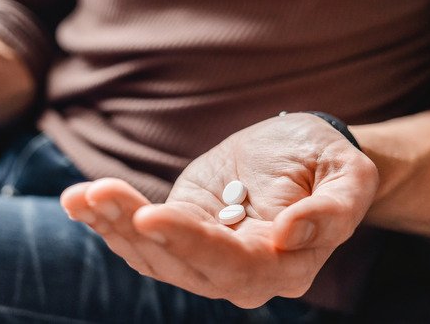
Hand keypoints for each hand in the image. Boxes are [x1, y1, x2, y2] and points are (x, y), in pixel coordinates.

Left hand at [61, 113, 377, 307]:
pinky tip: (79, 200)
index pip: (232, 265)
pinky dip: (108, 220)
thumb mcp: (350, 175)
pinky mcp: (181, 232)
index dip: (191, 242)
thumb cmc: (329, 162)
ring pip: (151, 255)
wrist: (302, 155)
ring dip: (112, 226)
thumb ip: (333, 210)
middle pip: (180, 264)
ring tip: (80, 196)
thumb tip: (288, 234)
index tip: (152, 214)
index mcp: (283, 266)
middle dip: (135, 231)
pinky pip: (141, 238)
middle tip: (98, 194)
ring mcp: (204, 256)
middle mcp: (240, 274)